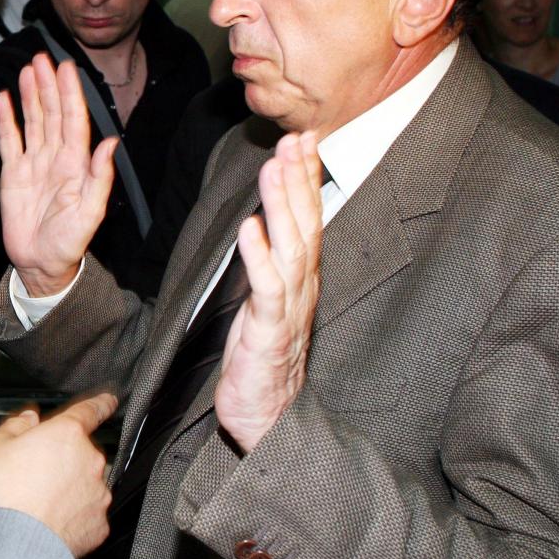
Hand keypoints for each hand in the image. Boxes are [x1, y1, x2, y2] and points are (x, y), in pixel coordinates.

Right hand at [0, 52, 117, 296]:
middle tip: (42, 58)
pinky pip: (9, 141)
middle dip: (48, 85)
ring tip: (27, 70)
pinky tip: (5, 100)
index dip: (69, 93)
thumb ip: (100, 176)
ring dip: (30, 95)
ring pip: (32, 121)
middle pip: (51, 113)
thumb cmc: (70, 242)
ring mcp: (33, 164)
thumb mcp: (91, 212)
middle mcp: (55, 157)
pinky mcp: (13, 174)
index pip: (73, 120)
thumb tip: (111, 142)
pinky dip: (6, 120)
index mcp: (76, 164)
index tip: (65, 68)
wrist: (41, 264)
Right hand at [0, 392, 115, 557]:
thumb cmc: (6, 492)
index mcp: (67, 434)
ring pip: (86, 484)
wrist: (17, 539)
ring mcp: (98, 492)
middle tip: (37, 473)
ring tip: (40, 501)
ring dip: (69, 488)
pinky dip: (73, 515)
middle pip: (81, 453)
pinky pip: (87, 513)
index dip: (100, 403)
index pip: (91, 410)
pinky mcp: (99, 522)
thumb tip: (27, 420)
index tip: (108, 401)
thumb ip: (16, 426)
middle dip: (65, 460)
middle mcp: (89, 460)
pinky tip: (51, 519)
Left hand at [213, 131, 323, 452]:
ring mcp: (288, 311)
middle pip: (305, 226)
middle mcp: (302, 289)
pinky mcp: (268, 334)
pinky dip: (258, 258)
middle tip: (295, 140)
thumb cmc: (262, 359)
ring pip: (290, 250)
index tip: (302, 141)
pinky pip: (266, 290)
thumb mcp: (268, 302)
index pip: (308, 220)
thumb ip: (270, 264)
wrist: (267, 419)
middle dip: (299, 180)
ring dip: (281, 207)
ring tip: (273, 169)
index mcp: (301, 280)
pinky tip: (249, 229)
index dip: (306, 180)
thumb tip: (265, 222)